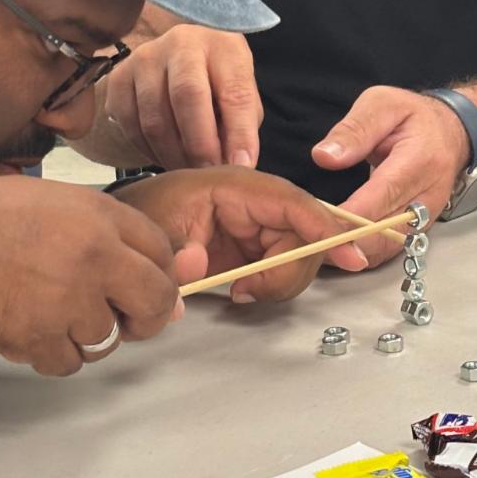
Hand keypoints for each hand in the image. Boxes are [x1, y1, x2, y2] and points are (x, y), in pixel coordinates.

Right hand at [0, 177, 180, 374]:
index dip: (156, 271)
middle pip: (154, 302)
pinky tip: (28, 331)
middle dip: (145, 316)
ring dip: (85, 335)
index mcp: (98, 215)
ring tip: (49, 314)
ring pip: (107, 339)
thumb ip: (103, 232)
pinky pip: (68, 363)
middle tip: (122, 318)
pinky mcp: (39, 338)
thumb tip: (154, 272)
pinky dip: (52, 354)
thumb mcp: (51, 202)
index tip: (140, 285)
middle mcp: (95, 257)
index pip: (160, 250)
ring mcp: (69, 301)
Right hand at [102, 27, 262, 169]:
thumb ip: (240, 126)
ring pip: (154, 119)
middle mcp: (181, 44)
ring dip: (173, 154)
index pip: (234, 91)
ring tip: (188, 170)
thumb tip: (235, 165)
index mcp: (221, 46)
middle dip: (200, 145)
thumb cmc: (216, 81)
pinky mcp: (118, 79)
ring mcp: (144, 59)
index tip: (242, 165)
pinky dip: (148, 151)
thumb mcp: (238, 93)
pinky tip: (164, 155)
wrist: (173, 58)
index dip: (239, 133)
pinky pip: (131, 127)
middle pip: (187, 96)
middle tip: (207, 173)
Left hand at [112, 166, 361, 301]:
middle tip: (252, 291)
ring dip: (280, 280)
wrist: (126, 229)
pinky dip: (273, 284)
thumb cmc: (140, 214)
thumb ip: (172, 251)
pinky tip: (243, 290)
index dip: (323, 227)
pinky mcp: (254, 245)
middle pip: (305, 232)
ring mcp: (256, 224)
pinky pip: (284, 265)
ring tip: (239, 292)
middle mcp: (252, 201)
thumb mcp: (151, 230)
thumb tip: (195, 265)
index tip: (350, 254)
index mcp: (232, 185)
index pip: (290, 202)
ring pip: (299, 253)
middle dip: (292, 268)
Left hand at [311, 87, 470, 266]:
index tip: (318, 221)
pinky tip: (336, 247)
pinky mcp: (419, 228)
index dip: (350, 215)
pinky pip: (390, 249)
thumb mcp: (381, 104)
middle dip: (345, 238)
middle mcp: (427, 195)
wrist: (451, 132)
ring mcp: (426, 216)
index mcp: (418, 160)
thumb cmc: (412, 116)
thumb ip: (354, 130)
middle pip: (384, 230)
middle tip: (307, 238)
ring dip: (352, 250)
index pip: (383, 195)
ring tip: (316, 246)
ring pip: (387, 246)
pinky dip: (362, 252)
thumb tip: (325, 157)